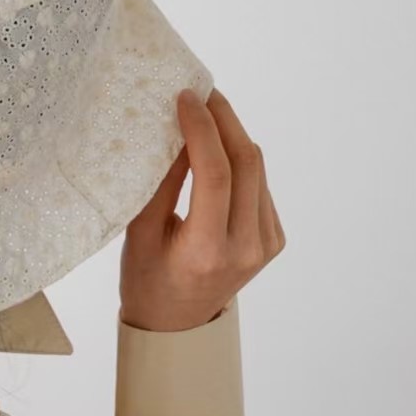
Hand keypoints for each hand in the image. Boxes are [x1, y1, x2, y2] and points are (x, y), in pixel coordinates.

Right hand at [117, 86, 285, 331]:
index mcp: (207, 250)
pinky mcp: (274, 238)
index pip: (216, 174)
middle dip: (224, 119)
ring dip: (232, 133)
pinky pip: (259, 183)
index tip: (186, 97)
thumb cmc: (147, 279)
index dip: (202, 128)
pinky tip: (216, 145)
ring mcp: (266, 243)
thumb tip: (176, 129)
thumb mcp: (140, 232)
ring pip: (257, 168)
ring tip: (205, 110)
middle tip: (201, 92)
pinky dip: (238, 157)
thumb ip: (162, 183)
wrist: (178, 324)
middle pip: (247, 163)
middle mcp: (246, 247)